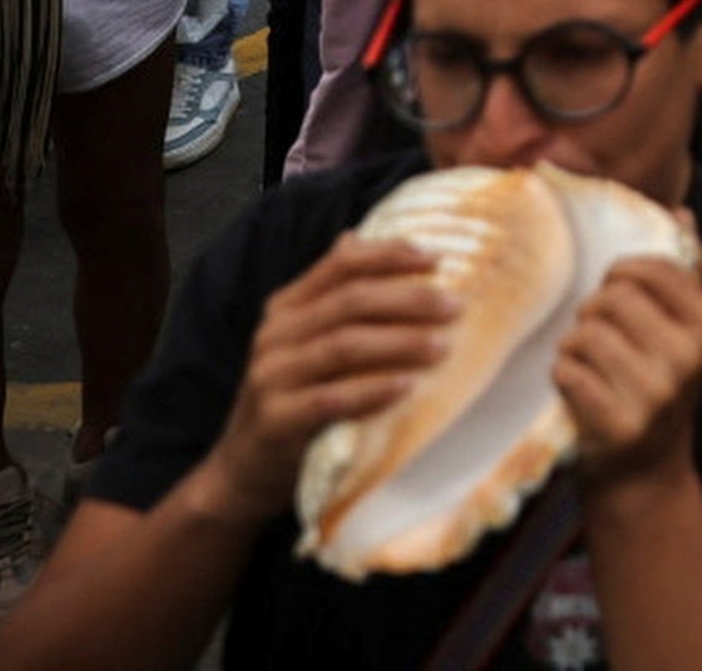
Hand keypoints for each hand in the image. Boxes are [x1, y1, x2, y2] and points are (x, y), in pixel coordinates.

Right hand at [197, 237, 453, 526]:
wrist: (246, 466)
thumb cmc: (295, 394)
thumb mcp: (307, 340)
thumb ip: (332, 295)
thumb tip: (358, 235)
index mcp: (287, 307)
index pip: (341, 265)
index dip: (390, 256)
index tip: (437, 260)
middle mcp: (275, 335)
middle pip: (349, 302)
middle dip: (408, 299)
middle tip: (455, 309)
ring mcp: (271, 376)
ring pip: (343, 346)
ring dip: (399, 343)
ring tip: (443, 347)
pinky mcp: (275, 419)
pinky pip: (330, 399)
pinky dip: (372, 390)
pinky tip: (407, 386)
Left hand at [554, 254, 701, 493]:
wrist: (646, 473)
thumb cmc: (660, 388)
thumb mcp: (686, 335)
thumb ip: (686, 274)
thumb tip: (682, 214)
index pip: (652, 269)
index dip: (620, 273)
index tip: (614, 292)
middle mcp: (691, 358)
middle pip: (612, 298)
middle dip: (592, 311)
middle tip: (595, 333)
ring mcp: (657, 394)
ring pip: (585, 333)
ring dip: (572, 344)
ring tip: (583, 360)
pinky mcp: (620, 424)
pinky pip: (568, 370)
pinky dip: (561, 373)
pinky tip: (574, 386)